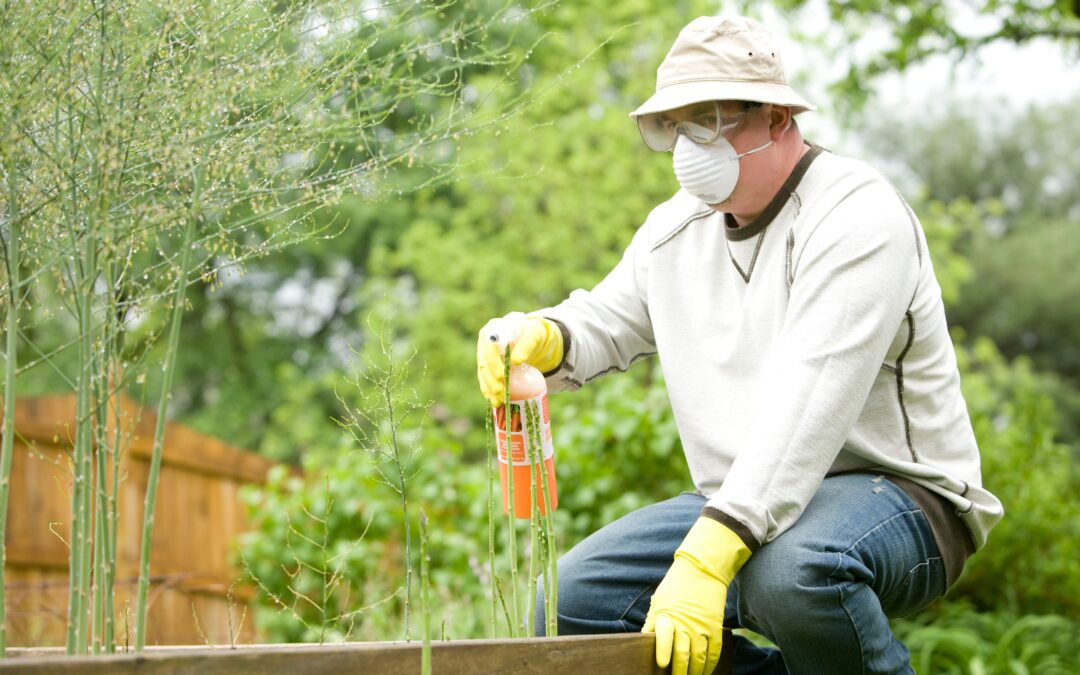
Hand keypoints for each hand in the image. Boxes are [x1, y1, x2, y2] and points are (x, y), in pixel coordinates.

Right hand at [476, 315, 562, 406]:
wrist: (534, 339)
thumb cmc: (534, 333)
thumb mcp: (534, 335)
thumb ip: (526, 345)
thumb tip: (515, 361)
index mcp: (493, 329)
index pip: (488, 347)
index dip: (493, 363)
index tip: (502, 376)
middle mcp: (485, 342)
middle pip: (484, 363)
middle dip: (491, 380)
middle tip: (501, 392)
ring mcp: (485, 355)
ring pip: (483, 374)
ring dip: (489, 389)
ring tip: (498, 402)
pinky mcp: (488, 367)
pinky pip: (485, 380)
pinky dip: (489, 392)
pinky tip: (494, 401)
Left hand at [643, 517, 750, 674]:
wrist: (703, 568)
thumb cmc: (676, 586)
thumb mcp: (659, 600)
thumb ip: (652, 622)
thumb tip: (643, 641)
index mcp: (667, 614)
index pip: (664, 635)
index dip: (663, 650)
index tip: (661, 664)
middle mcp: (685, 622)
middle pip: (683, 653)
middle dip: (679, 672)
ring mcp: (702, 626)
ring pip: (699, 657)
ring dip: (695, 673)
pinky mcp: (715, 627)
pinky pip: (714, 652)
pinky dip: (710, 665)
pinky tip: (704, 672)